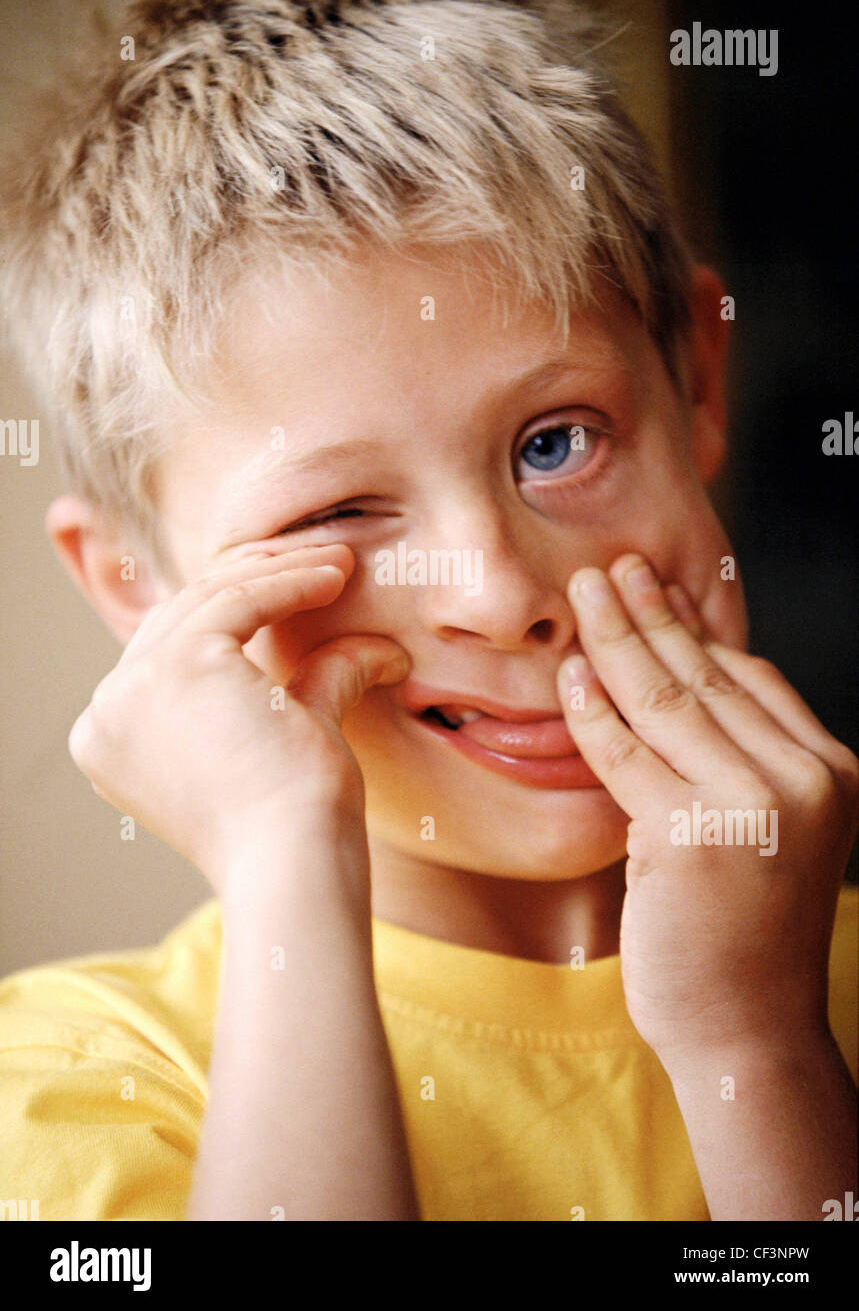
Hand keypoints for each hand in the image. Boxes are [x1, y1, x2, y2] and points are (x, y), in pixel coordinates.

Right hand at [68, 543, 409, 898]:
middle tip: (325, 566)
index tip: (301, 589)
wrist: (297, 863)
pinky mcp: (174, 667)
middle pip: (184, 615)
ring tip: (341, 567)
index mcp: (114, 738)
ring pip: (210, 598)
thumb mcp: (290, 737)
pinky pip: (238, 599)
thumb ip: (310, 684)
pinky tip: (335, 579)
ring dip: (280, 572)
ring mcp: (132, 688)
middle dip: (258, 580)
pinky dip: (288, 581)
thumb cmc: (296, 826)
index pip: (171, 649)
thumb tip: (375, 649)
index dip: (237, 610)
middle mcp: (107, 711)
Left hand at [557, 554, 858, 1063]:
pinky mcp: (693, 835)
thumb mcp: (765, 833)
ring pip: (667, 701)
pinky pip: (627, 755)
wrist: (747, 1033)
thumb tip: (683, 679)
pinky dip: (593, 712)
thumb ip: (738, 762)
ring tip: (584, 596)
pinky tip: (571, 675)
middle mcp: (804, 779)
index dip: (696, 627)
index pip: (751, 677)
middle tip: (609, 568)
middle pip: (708, 675)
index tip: (657, 589)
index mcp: (831, 772)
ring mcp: (754, 805)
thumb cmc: (744, 936)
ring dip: (617, 639)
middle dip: (650, 613)